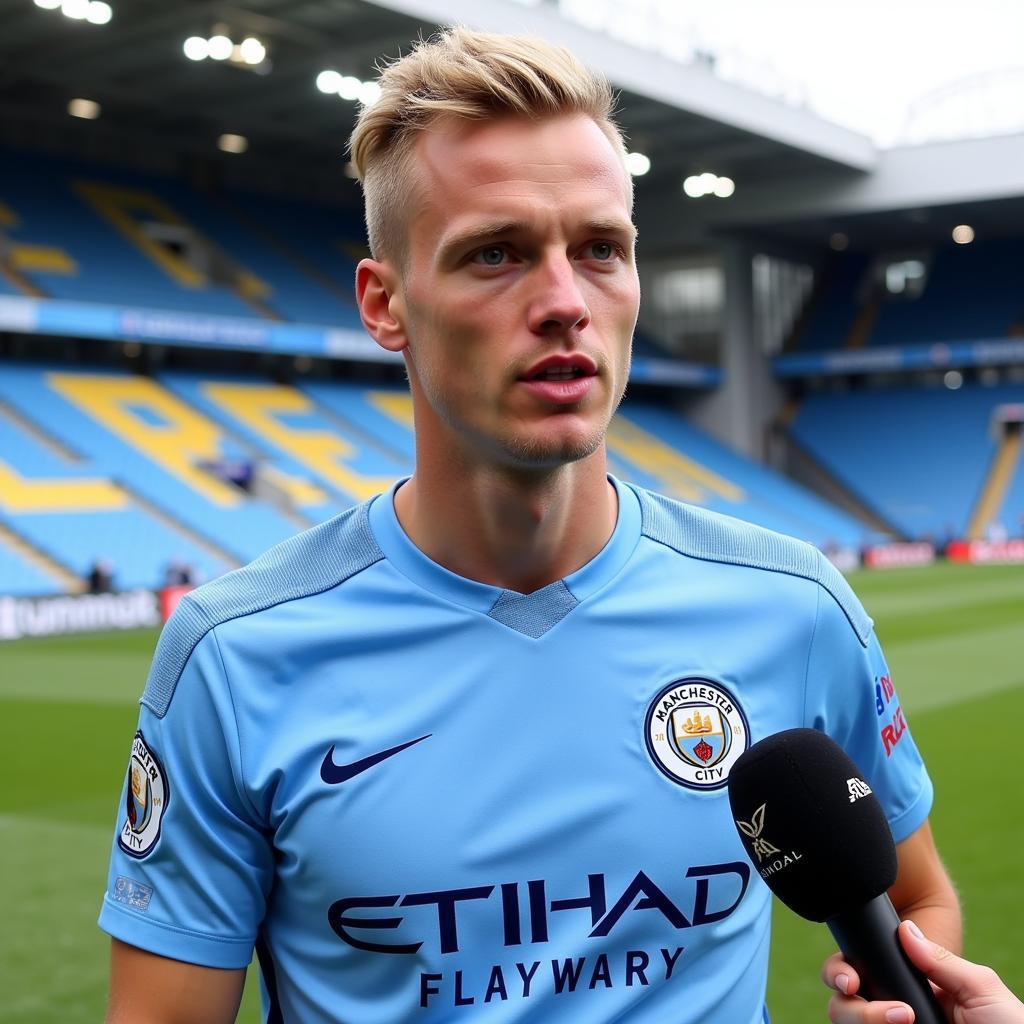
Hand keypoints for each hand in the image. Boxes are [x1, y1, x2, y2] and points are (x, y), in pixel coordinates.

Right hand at [823, 920, 1023, 1023]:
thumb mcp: (982, 989)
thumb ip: (941, 959)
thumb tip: (905, 927)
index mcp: (913, 993)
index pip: (863, 975)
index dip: (846, 972)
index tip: (850, 978)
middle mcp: (896, 1016)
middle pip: (844, 1004)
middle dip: (853, 1005)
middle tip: (896, 1014)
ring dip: (864, 1019)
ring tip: (904, 1023)